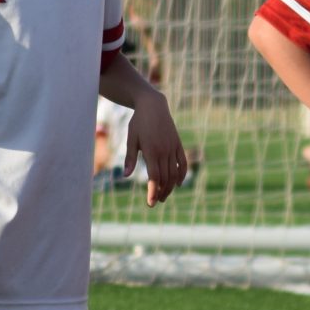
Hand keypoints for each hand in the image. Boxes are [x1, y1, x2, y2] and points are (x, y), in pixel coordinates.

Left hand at [123, 92, 190, 206]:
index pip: (154, 177)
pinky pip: (182, 163)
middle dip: (161, 192)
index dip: (153, 192)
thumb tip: (126, 176)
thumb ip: (130, 159)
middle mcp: (164, 151)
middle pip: (166, 178)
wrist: (153, 105)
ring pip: (174, 173)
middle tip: (156, 202)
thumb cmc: (138, 122)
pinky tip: (178, 183)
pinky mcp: (178, 144)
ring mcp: (173, 148)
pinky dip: (182, 174)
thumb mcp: (131, 139)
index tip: (151, 203)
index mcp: (152, 151)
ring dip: (170, 187)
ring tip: (164, 195)